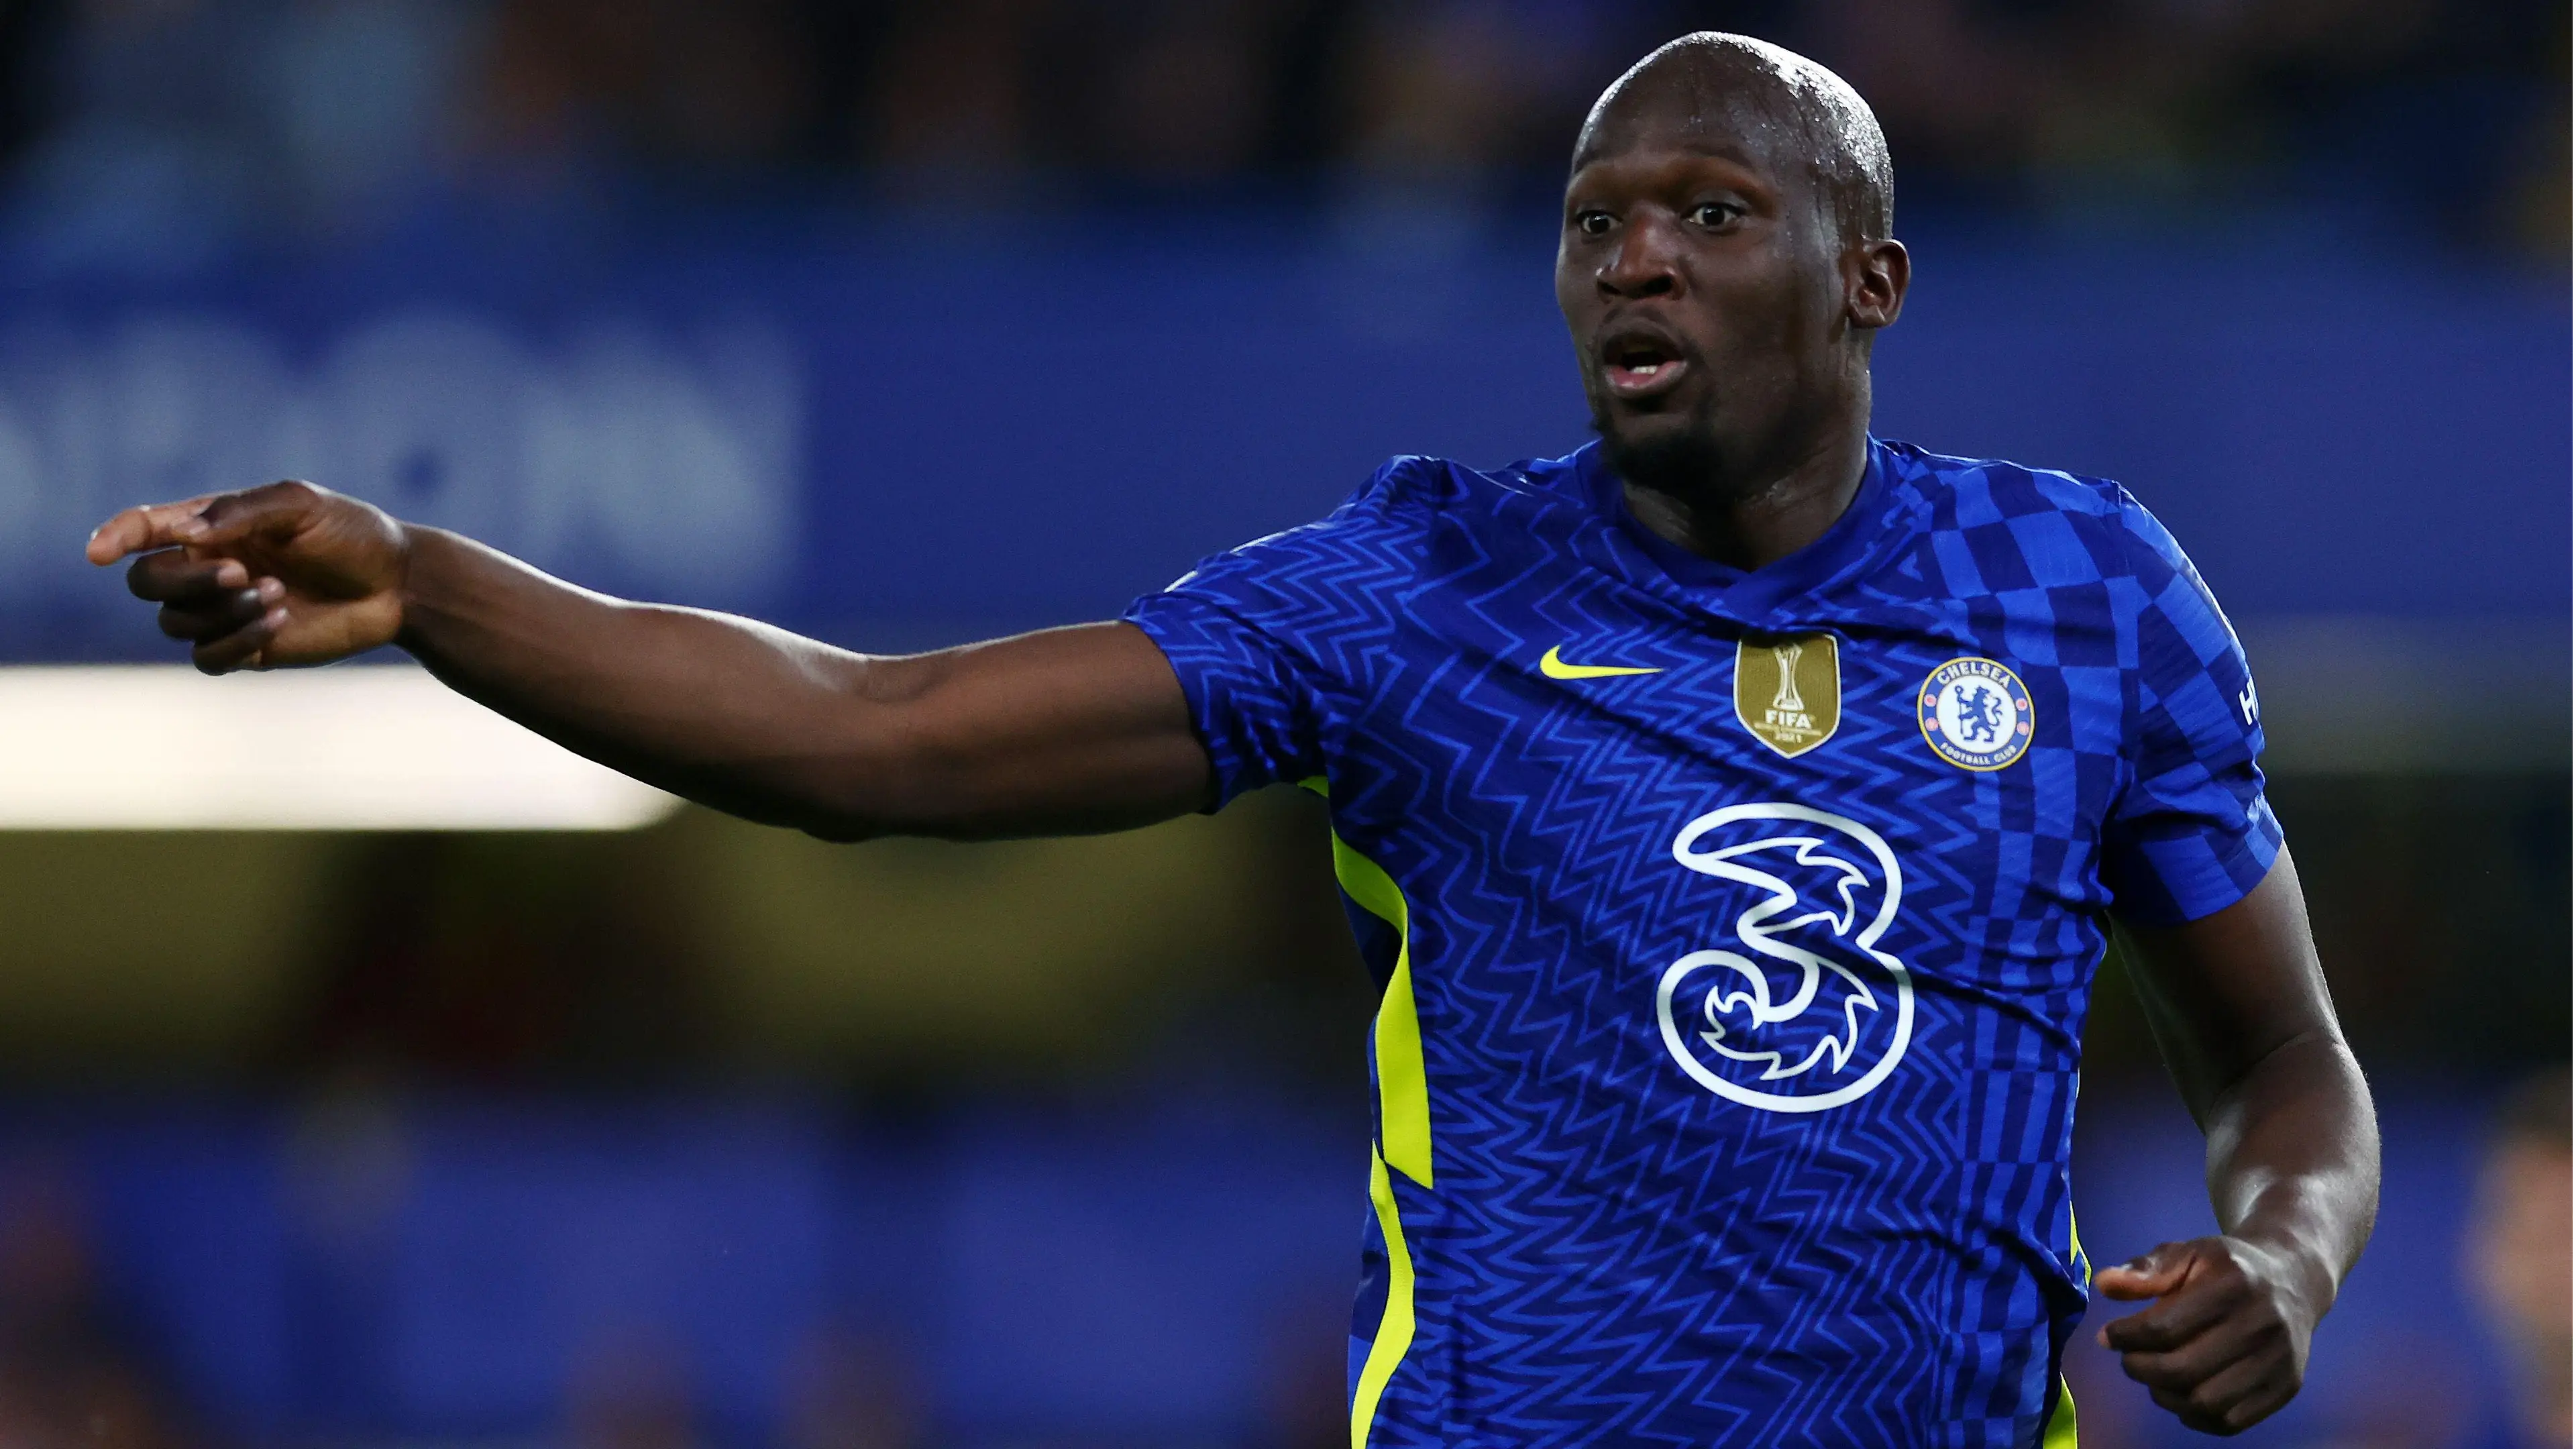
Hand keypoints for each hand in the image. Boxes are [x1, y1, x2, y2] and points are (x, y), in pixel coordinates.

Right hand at [86, 480, 410, 672]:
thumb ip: (241, 512)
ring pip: (174, 623)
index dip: (116, 538)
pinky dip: (234, 640)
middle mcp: (209, 568)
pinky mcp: (246, 647)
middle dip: (185, 580)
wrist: (398, 583)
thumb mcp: (300, 505)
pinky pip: (207, 657)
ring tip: (277, 594)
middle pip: (147, 583)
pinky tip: (280, 619)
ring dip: (220, 610)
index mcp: (213, 526)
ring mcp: (223, 611)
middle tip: (240, 572)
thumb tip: (185, 532)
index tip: (99, 552)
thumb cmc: (352, 533)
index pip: (145, 531)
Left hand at [2096, 1234, 2329, 1433]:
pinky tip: (2181, 1394)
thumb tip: (2104, 1284)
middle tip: (2128, 1359)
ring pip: (2207, 1403)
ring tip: (2153, 1376)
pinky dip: (2195, 1415)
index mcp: (2234, 1285)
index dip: (2126, 1336)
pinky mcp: (2286, 1388)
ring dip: (2165, 1396)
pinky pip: (2230, 1421)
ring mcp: (2279, 1362)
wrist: (2293, 1280)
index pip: (2165, 1327)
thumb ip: (2145, 1269)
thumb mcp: (2187, 1252)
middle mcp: (2262, 1325)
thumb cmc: (2228, 1267)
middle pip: (2183, 1370)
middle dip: (2141, 1369)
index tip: (2108, 1335)